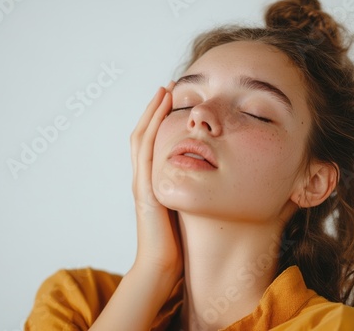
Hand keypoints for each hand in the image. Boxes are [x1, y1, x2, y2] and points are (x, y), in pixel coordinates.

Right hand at [89, 85, 181, 330]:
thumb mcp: (187, 207)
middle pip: (144, 134)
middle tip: (168, 87)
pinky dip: (151, 128)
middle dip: (155, 109)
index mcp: (153, 181)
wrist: (162, 265)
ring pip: (142, 137)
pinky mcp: (144, 187)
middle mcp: (143, 177)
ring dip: (152, 112)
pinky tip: (161, 112)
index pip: (153, 143)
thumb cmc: (178, 241)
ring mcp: (141, 181)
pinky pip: (146, 151)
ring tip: (165, 91)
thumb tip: (212, 178)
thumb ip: (192, 190)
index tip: (175, 101)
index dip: (161, 120)